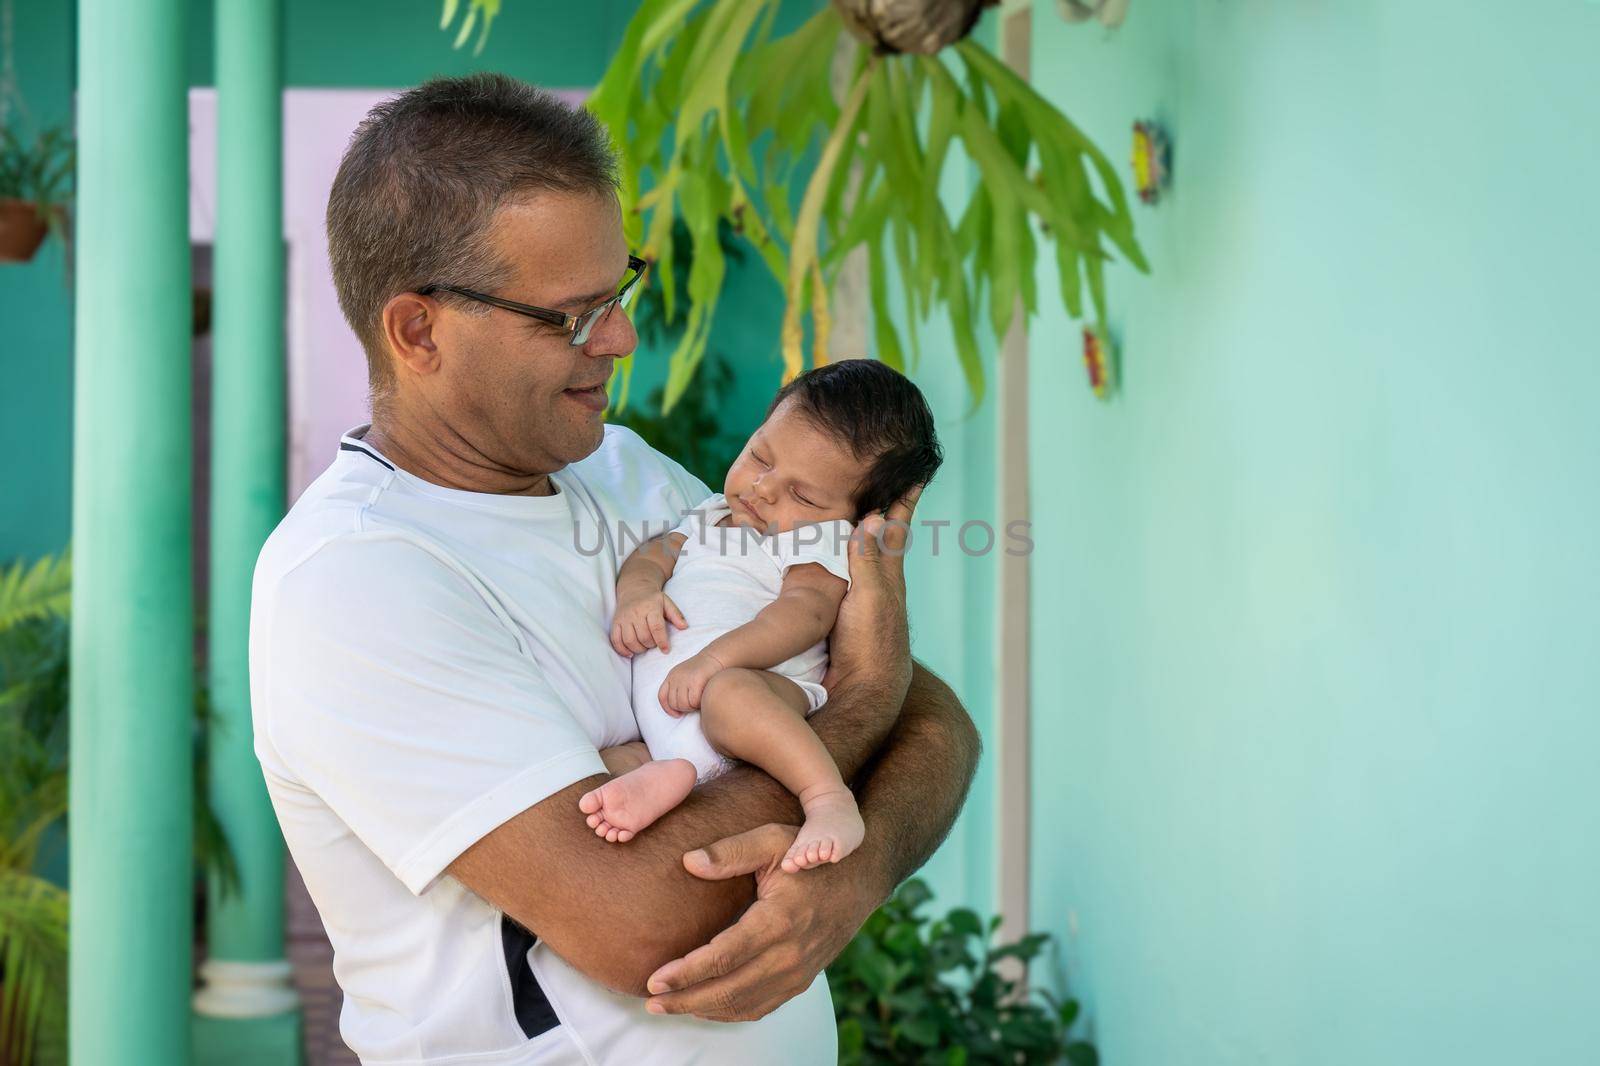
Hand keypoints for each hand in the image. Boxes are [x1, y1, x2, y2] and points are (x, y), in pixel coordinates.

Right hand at [610, 590, 687, 656]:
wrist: (633, 589)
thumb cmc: (652, 599)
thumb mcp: (667, 602)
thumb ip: (676, 615)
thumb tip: (684, 627)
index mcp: (650, 607)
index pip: (656, 627)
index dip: (662, 641)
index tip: (666, 650)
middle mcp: (636, 613)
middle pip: (643, 636)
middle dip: (651, 645)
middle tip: (654, 644)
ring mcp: (624, 618)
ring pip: (629, 640)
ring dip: (638, 649)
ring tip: (644, 647)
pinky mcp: (615, 623)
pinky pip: (616, 640)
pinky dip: (622, 650)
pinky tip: (630, 653)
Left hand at [644, 824, 886, 1021]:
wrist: (861, 876)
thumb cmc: (811, 853)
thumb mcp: (773, 839)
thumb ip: (730, 852)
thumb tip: (688, 863)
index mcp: (779, 920)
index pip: (723, 958)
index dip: (686, 973)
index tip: (654, 978)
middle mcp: (790, 954)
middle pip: (729, 990)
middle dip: (685, 1000)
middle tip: (651, 1001)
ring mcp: (799, 971)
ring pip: (744, 1005)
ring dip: (703, 1010)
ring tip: (669, 1005)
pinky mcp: (803, 979)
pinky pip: (762, 1006)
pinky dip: (731, 1012)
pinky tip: (705, 1005)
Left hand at [658, 651, 725, 715]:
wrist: (716, 656)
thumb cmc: (703, 669)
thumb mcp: (685, 675)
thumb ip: (679, 688)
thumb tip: (677, 709)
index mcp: (671, 676)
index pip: (662, 697)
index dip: (668, 709)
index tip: (677, 714)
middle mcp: (675, 677)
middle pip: (673, 703)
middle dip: (684, 708)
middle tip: (694, 705)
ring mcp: (684, 679)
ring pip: (683, 704)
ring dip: (692, 707)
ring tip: (699, 701)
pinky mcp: (695, 681)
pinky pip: (693, 702)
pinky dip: (699, 704)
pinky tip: (703, 699)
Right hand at [824, 486, 922, 701]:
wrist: (865, 691)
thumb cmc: (871, 645)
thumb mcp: (871, 598)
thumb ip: (868, 560)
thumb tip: (873, 517)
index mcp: (887, 574)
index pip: (896, 528)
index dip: (904, 501)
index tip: (917, 473)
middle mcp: (878, 583)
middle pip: (882, 537)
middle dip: (884, 509)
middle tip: (885, 481)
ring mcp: (863, 599)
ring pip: (864, 556)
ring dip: (862, 533)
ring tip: (859, 510)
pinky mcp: (845, 613)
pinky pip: (845, 575)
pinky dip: (842, 558)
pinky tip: (833, 557)